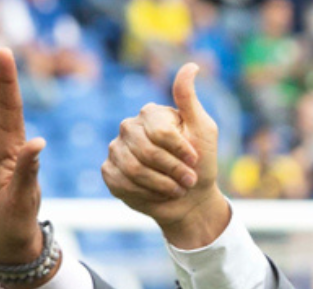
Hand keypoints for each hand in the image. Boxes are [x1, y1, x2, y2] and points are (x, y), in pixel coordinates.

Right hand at [103, 64, 229, 249]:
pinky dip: (146, 194)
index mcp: (150, 113)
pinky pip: (122, 183)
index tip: (195, 161)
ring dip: (162, 185)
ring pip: (134, 170)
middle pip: (148, 152)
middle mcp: (129, 127)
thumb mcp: (202, 129)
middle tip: (188, 181)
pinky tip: (157, 194)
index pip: (161, 132)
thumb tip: (191, 65)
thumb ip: (189, 99)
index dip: (181, 151)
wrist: (190, 198)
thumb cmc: (199, 163)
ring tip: (176, 189)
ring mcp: (116, 149)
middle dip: (173, 171)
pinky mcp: (109, 172)